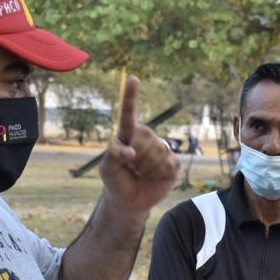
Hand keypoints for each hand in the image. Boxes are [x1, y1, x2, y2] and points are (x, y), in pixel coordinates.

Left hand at [99, 76, 179, 215]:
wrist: (130, 201)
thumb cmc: (116, 181)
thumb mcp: (106, 169)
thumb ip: (113, 156)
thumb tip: (131, 151)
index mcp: (128, 134)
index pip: (129, 113)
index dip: (131, 96)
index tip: (133, 78)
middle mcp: (146, 138)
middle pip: (146, 134)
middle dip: (137, 153)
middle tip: (132, 166)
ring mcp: (161, 150)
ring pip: (157, 150)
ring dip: (146, 166)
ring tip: (141, 173)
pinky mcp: (172, 164)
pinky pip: (168, 163)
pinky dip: (158, 173)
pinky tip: (154, 177)